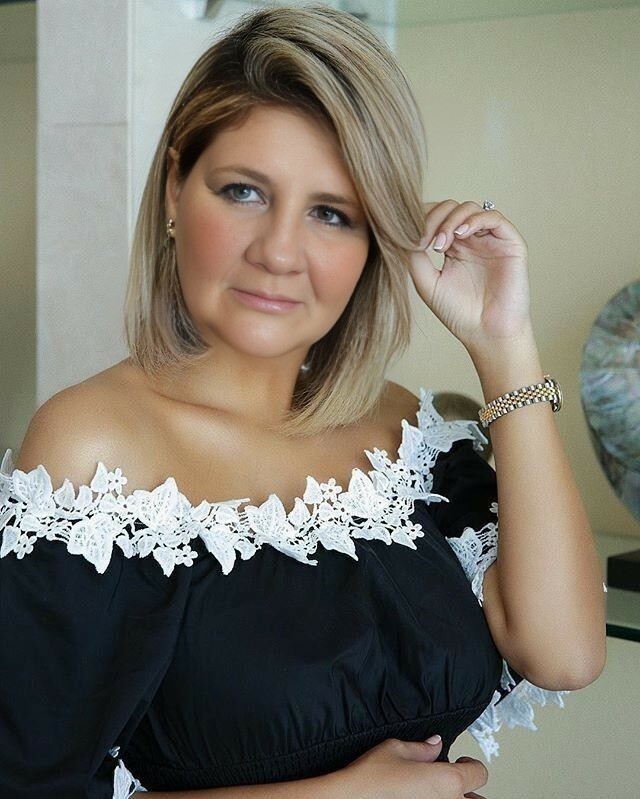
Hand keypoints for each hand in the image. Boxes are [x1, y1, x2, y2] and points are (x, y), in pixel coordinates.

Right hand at [337, 736, 488, 798]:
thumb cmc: (372, 778)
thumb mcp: (396, 749)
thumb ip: (422, 749)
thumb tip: (434, 744)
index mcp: (448, 782)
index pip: (480, 774)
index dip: (471, 764)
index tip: (460, 761)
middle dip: (469, 791)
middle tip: (455, 782)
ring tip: (440, 792)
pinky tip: (423, 798)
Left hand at [408, 200, 532, 357]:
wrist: (486, 333)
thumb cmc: (458, 313)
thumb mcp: (427, 282)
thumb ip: (414, 256)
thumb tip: (405, 230)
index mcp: (452, 247)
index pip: (435, 218)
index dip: (421, 220)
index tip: (410, 237)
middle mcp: (472, 240)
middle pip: (450, 208)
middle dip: (434, 219)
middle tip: (426, 242)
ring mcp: (490, 240)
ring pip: (469, 209)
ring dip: (451, 219)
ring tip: (442, 242)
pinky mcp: (510, 243)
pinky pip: (493, 217)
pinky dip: (474, 220)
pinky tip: (460, 235)